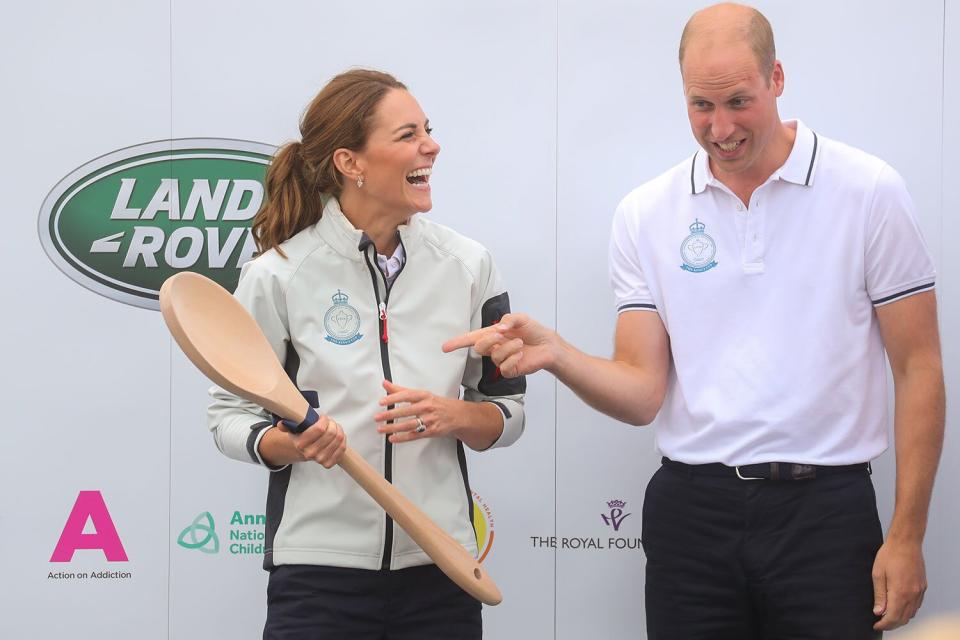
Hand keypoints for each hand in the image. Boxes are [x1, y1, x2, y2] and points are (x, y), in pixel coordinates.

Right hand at [277, 415, 346, 468]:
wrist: (305, 451)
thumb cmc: (303, 436)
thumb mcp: (293, 428)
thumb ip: (287, 425)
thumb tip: (281, 424)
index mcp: (300, 444)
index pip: (319, 429)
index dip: (324, 420)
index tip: (323, 417)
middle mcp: (310, 453)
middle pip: (331, 433)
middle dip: (332, 423)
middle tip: (329, 422)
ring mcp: (320, 459)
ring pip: (338, 439)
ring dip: (338, 429)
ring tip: (333, 427)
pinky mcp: (329, 463)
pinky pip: (342, 448)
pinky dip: (342, 439)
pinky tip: (337, 436)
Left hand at [374, 380, 462, 443]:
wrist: (456, 415)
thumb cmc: (436, 404)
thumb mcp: (421, 394)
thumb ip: (401, 390)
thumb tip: (385, 384)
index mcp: (424, 396)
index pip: (406, 396)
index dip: (393, 398)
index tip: (382, 402)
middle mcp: (427, 407)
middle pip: (406, 411)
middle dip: (390, 415)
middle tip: (377, 417)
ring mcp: (429, 420)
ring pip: (408, 425)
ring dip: (393, 428)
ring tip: (381, 429)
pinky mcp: (431, 431)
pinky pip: (414, 435)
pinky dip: (402, 438)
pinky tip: (393, 438)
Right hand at [442, 312, 556, 376]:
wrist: (548, 345)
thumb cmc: (533, 331)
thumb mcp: (520, 318)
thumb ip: (508, 319)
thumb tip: (498, 327)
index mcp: (492, 335)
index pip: (471, 339)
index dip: (457, 343)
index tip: (445, 347)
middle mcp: (494, 348)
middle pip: (479, 347)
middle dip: (488, 340)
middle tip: (501, 335)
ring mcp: (501, 360)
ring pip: (495, 356)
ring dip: (508, 348)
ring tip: (520, 343)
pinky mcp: (510, 371)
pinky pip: (504, 367)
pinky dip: (513, 359)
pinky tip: (520, 355)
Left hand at [872, 539, 926, 630]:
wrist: (906, 542)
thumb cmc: (889, 555)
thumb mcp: (878, 574)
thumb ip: (879, 595)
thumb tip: (878, 612)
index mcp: (900, 592)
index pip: (893, 617)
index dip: (884, 625)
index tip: (876, 626)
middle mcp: (912, 594)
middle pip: (903, 618)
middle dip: (892, 624)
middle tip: (880, 623)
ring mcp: (919, 591)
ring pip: (911, 613)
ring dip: (900, 618)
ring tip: (888, 616)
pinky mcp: (923, 587)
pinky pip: (917, 605)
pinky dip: (908, 610)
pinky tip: (900, 607)